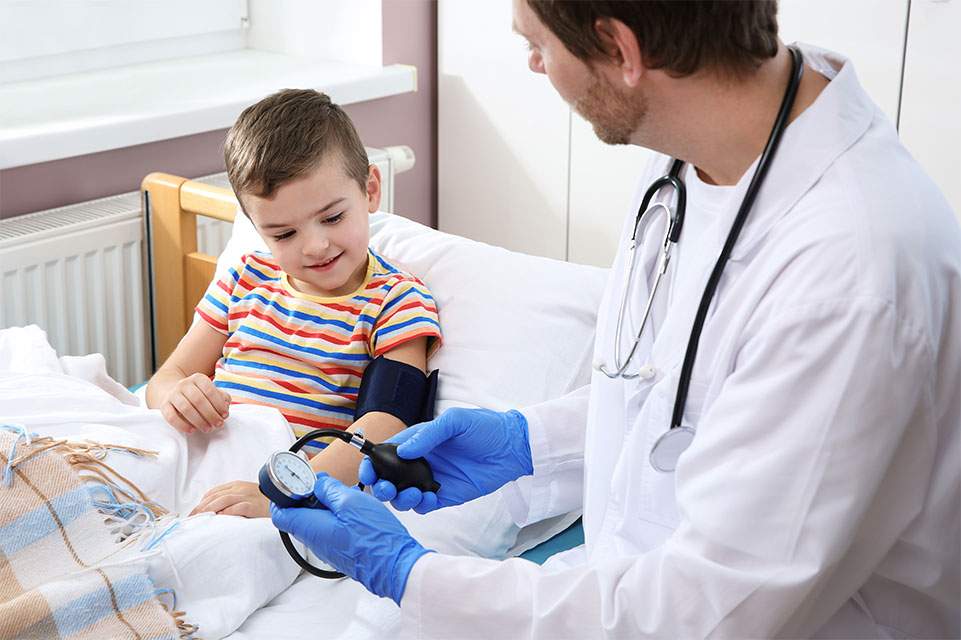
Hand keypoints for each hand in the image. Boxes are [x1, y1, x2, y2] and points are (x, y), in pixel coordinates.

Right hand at [159, 373, 230, 433]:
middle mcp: (184, 383)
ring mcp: (172, 394)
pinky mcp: (164, 405)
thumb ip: (222, 398)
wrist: (175, 393)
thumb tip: (225, 408)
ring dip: (199, 421)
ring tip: (208, 429)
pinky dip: (182, 425)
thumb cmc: (199, 395)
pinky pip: (171, 417)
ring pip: (186, 409)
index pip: (210, 391)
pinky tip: (192, 430)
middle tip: (218, 424)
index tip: (225, 416)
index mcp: (198, 378)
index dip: (219, 405)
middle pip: (199, 400)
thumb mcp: (211, 393)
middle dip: (211, 414)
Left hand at [189, 481, 269, 517]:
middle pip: (215, 496)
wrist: (282, 502)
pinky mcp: (254, 505)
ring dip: (209, 509)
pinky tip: (220, 517)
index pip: (212, 492)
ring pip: (223, 500)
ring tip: (200, 518)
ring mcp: (247, 496)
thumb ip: (230, 500)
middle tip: (191, 519)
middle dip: (200, 508)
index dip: (200, 503)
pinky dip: (227, 512)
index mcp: (236, 486)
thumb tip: (213, 511)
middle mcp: (239, 489)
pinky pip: (238, 507)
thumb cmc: (263, 502)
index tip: (192, 514)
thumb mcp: (244, 497)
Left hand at [270, 473, 429, 604]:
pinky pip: (332, 529)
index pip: (280, 513)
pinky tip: (357, 512)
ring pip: (319, 520)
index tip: (298, 482)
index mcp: (310, 528)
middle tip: (332, 486)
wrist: (395, 564)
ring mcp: (328, 547)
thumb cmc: (374, 536)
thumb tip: (318, 483)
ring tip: (349, 498)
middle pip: (300, 514)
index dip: (284, 494)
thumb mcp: (350, 501)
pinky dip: (340, 516)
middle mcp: (315, 541)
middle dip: (313, 496)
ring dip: (330, 505)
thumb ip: (329, 489)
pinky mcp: (341, 550)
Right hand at [358, 408, 532, 513]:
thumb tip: (405, 450)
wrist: (513, 448)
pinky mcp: (445, 495)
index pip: (386, 453)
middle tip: (386, 488)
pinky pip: (424, 505)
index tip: (367, 472)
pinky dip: (421, 505)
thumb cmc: (485, 428)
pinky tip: (430, 497)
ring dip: (400, 498)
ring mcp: (431, 480)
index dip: (372, 463)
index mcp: (418, 441)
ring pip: (403, 495)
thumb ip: (429, 435)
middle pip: (389, 478)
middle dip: (381, 486)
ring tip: (412, 494)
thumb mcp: (456, 422)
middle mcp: (421, 462)